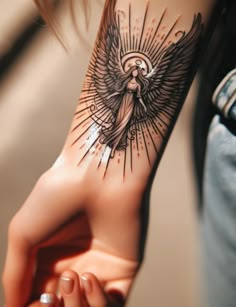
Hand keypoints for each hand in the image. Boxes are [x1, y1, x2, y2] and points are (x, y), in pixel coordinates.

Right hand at [2, 162, 144, 306]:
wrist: (95, 176)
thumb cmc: (57, 197)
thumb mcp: (23, 235)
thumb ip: (16, 276)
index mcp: (47, 262)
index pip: (37, 301)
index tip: (36, 301)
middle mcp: (73, 268)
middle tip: (52, 295)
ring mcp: (99, 271)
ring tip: (73, 279)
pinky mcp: (123, 270)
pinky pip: (114, 306)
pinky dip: (99, 304)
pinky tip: (90, 276)